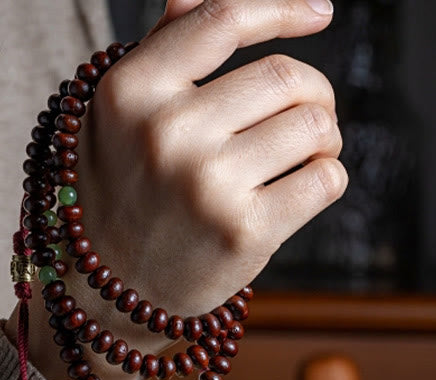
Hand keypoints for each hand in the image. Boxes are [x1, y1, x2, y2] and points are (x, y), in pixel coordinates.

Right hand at [21, 0, 346, 379]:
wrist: (109, 294)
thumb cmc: (122, 197)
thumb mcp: (117, 118)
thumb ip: (160, 53)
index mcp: (130, 93)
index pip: (221, 19)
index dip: (281, 7)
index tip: (320, 12)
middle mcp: (166, 133)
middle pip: (284, 76)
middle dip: (312, 93)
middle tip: (307, 117)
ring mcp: (206, 185)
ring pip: (314, 125)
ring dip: (324, 138)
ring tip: (303, 157)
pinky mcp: (243, 233)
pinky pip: (325, 179)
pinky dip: (326, 178)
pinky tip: (302, 188)